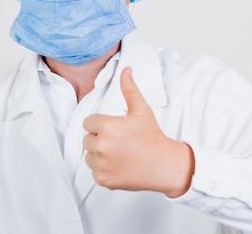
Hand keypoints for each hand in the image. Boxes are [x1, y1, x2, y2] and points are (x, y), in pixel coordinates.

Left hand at [82, 67, 194, 196]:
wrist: (164, 165)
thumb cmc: (153, 138)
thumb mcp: (141, 111)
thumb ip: (129, 90)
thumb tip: (126, 71)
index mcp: (107, 126)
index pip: (88, 122)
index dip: (100, 124)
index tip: (114, 129)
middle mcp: (101, 145)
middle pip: (87, 139)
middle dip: (99, 139)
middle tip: (119, 142)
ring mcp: (101, 164)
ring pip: (89, 155)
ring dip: (99, 154)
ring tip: (119, 153)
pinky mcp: (103, 179)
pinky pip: (94, 171)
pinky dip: (103, 170)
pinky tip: (118, 165)